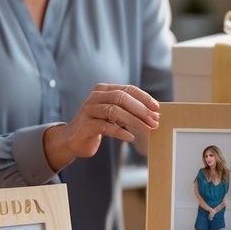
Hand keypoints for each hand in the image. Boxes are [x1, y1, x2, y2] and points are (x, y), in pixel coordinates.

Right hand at [44, 84, 160, 170]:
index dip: (144, 98)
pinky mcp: (85, 125)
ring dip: (134, 120)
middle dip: (140, 109)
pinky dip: (120, 132)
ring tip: (146, 129)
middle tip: (154, 120)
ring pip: (114, 111)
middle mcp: (95, 97)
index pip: (127, 89)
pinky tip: (130, 137)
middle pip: (121, 98)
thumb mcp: (114, 115)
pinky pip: (105, 127)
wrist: (73, 140)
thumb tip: (154, 114)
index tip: (157, 108)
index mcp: (104, 90)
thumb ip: (129, 111)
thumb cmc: (98, 125)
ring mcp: (89, 110)